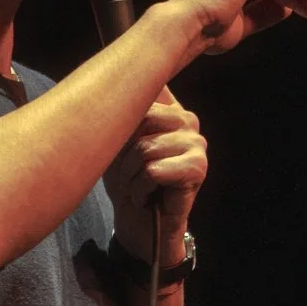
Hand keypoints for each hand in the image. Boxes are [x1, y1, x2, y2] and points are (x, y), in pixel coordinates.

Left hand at [103, 86, 204, 264]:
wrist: (137, 225)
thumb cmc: (125, 182)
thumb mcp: (114, 142)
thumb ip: (119, 113)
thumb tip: (109, 80)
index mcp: (169, 108)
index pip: (148, 86)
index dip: (126, 111)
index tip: (119, 136)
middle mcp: (188, 119)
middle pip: (142, 116)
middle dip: (124, 150)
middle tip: (128, 172)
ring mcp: (196, 143)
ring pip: (145, 148)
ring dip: (130, 175)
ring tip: (137, 186)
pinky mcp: (198, 167)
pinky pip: (153, 170)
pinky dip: (140, 189)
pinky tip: (147, 197)